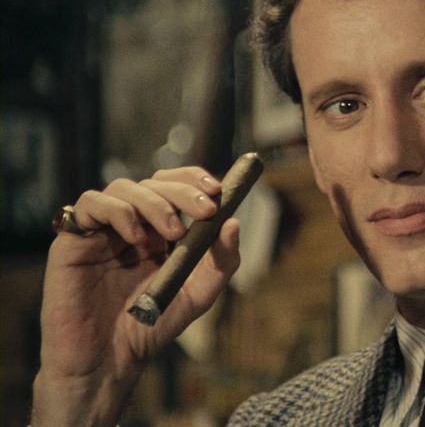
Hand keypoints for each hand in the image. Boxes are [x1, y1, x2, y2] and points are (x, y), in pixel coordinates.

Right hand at [32, 167, 240, 426]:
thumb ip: (221, 262)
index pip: (175, 187)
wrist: (108, 360)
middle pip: (153, 182)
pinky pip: (89, 204)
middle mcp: (130, 226)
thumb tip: (234, 223)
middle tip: (205, 209)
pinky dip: (117, 210)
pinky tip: (134, 236)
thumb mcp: (199, 295)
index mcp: (158, 232)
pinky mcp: (73, 241)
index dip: (195, 180)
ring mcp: (101, 231)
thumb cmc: (150, 328)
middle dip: (184, 190)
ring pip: (123, 187)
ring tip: (172, 233)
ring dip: (155, 202)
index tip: (218, 190)